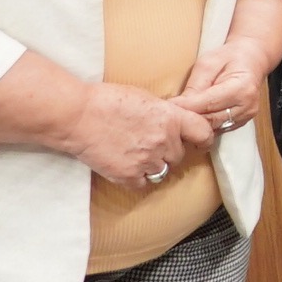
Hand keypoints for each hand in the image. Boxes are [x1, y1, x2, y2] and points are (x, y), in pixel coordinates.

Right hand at [70, 80, 214, 187]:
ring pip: (163, 171)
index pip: (203, 133)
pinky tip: (125, 166)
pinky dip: (137, 178)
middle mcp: (164, 141)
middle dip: (168, 151)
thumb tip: (174, 121)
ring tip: (135, 154)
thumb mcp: (145, 98)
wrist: (78, 115)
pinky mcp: (128, 176)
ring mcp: (147, 161)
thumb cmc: (106, 100)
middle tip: (148, 142)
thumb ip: (164, 113)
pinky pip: (143, 184)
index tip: (200, 142)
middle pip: (178, 155)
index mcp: (171, 118)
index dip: (203, 138)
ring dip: (154, 165)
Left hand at [172, 44, 265, 136]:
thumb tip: (178, 105)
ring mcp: (246, 116)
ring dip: (195, 124)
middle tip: (168, 116)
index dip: (186, 107)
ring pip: (213, 128)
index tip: (167, 108)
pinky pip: (218, 128)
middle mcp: (247, 105)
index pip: (208, 103)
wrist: (250, 60)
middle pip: (210, 119)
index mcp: (241, 87)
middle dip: (188, 118)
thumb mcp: (208, 64)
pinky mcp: (242, 122)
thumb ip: (195, 86)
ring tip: (178, 118)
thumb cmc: (229, 58)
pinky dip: (204, 126)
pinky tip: (193, 119)